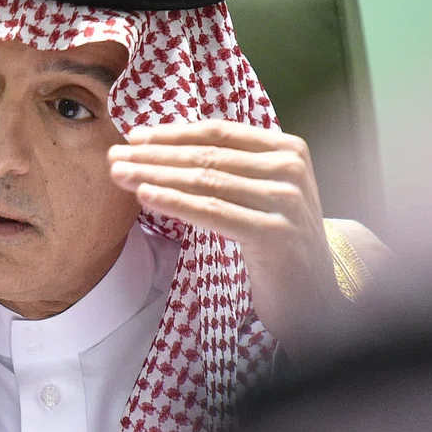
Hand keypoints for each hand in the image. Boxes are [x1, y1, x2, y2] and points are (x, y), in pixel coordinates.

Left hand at [108, 120, 342, 358]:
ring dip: (156, 175)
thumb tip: (158, 145)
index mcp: (287, 148)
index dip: (172, 133)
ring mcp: (286, 200)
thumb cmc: (275, 241)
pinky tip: (145, 195)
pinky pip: (213, 212)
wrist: (317, 299)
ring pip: (205, 181)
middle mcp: (290, 168)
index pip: (218, 132)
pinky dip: (175, 202)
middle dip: (154, 155)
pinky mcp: (275, 234)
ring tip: (120, 174)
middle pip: (207, 156)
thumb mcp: (258, 193)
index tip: (133, 137)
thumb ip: (226, 166)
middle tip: (114, 156)